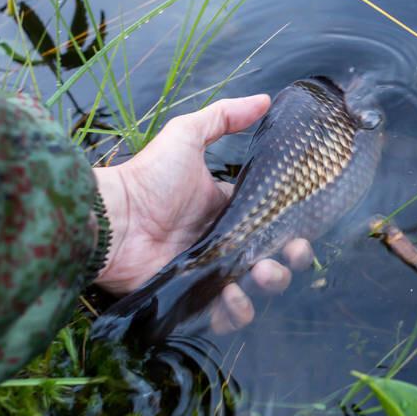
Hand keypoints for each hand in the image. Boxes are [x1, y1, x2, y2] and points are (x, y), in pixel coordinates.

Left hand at [93, 95, 313, 333]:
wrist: (112, 219)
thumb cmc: (147, 177)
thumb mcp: (185, 136)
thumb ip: (224, 117)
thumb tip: (266, 99)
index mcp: (226, 210)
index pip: (270, 223)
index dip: (292, 226)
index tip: (304, 227)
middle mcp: (223, 243)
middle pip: (272, 258)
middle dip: (291, 259)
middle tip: (290, 252)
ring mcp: (210, 274)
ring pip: (255, 289)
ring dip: (270, 283)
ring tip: (262, 272)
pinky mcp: (193, 299)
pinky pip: (226, 316)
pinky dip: (238, 311)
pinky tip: (235, 296)